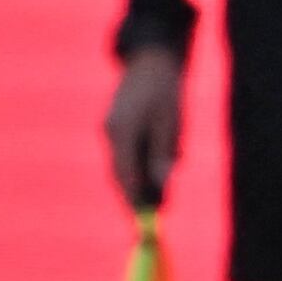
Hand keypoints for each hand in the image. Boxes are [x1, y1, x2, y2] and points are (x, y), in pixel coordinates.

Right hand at [103, 42, 183, 214]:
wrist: (152, 58)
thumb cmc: (166, 89)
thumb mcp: (171, 123)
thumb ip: (163, 155)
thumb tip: (160, 186)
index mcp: (122, 132)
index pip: (126, 176)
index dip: (135, 201)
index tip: (146, 222)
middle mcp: (111, 132)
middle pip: (121, 174)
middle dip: (136, 196)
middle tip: (154, 217)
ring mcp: (111, 128)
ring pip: (123, 165)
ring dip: (138, 183)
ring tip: (158, 200)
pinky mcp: (115, 125)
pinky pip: (125, 154)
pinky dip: (137, 168)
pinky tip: (153, 174)